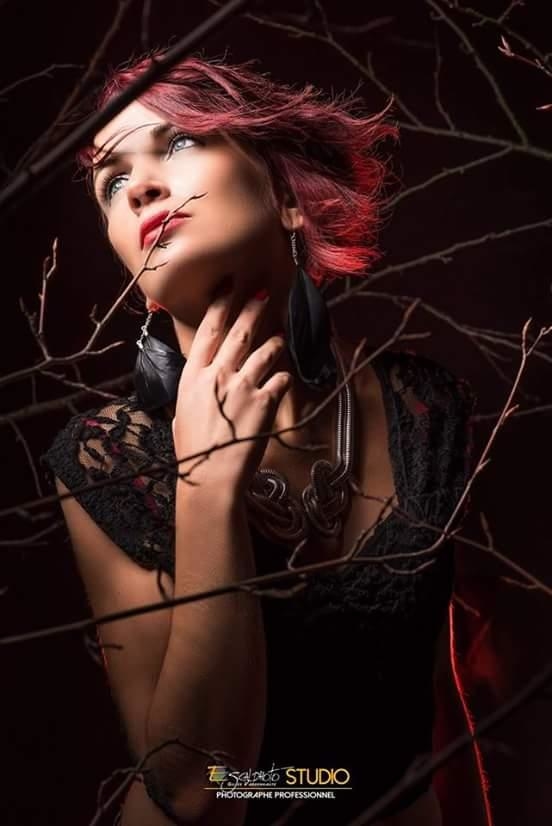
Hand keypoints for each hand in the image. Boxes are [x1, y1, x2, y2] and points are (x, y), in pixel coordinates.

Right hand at [172, 288, 290, 495]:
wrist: (210, 477)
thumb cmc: (193, 451)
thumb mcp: (181, 415)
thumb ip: (193, 394)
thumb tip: (198, 386)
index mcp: (193, 376)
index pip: (208, 331)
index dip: (220, 306)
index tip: (228, 289)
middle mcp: (218, 375)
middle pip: (240, 333)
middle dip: (254, 309)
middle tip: (264, 294)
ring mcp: (243, 386)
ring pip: (266, 351)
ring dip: (275, 341)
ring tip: (280, 337)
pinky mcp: (265, 401)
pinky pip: (281, 379)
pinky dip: (284, 377)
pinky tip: (283, 380)